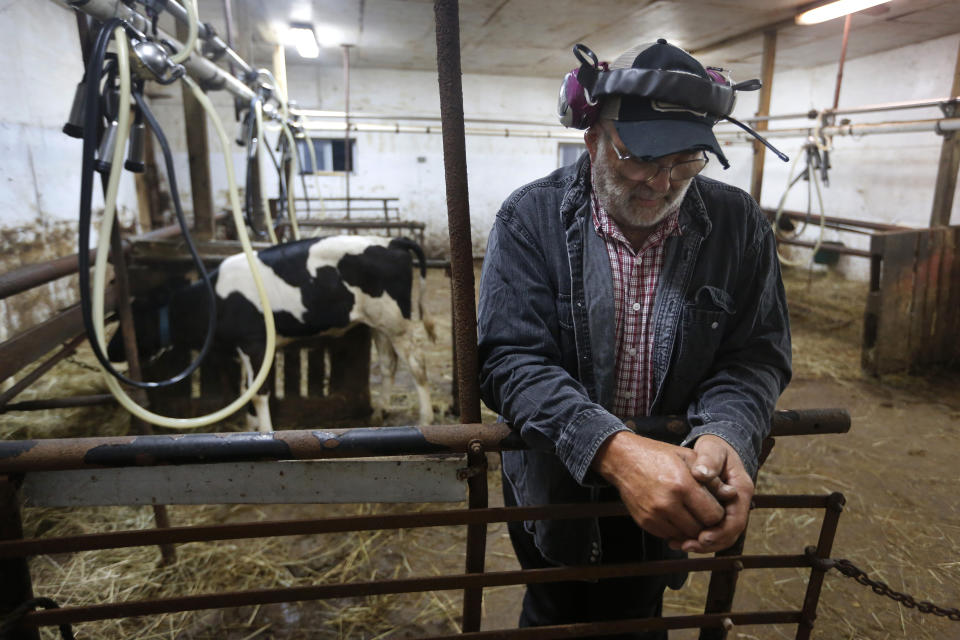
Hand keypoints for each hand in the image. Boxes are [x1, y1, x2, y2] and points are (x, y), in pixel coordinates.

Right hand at [592, 431, 724, 541]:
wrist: (623, 459)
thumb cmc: (659, 455)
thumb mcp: (688, 457)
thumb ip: (711, 478)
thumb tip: (731, 495)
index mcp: (682, 485)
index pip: (714, 515)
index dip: (718, 513)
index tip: (715, 506)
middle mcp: (668, 503)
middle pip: (701, 529)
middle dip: (707, 524)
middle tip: (705, 513)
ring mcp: (654, 515)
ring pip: (686, 536)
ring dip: (692, 529)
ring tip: (691, 514)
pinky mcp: (644, 522)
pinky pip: (669, 535)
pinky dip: (676, 529)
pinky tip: (676, 515)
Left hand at [670, 435, 754, 553]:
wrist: (715, 448)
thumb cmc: (714, 448)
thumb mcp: (712, 449)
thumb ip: (708, 461)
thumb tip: (702, 474)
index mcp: (741, 490)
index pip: (736, 520)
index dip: (720, 532)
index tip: (702, 537)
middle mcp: (738, 503)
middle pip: (729, 533)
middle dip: (709, 543)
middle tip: (687, 546)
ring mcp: (729, 509)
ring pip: (720, 536)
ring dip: (701, 544)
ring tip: (679, 545)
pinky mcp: (717, 512)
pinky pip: (711, 530)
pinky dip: (696, 537)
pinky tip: (678, 538)